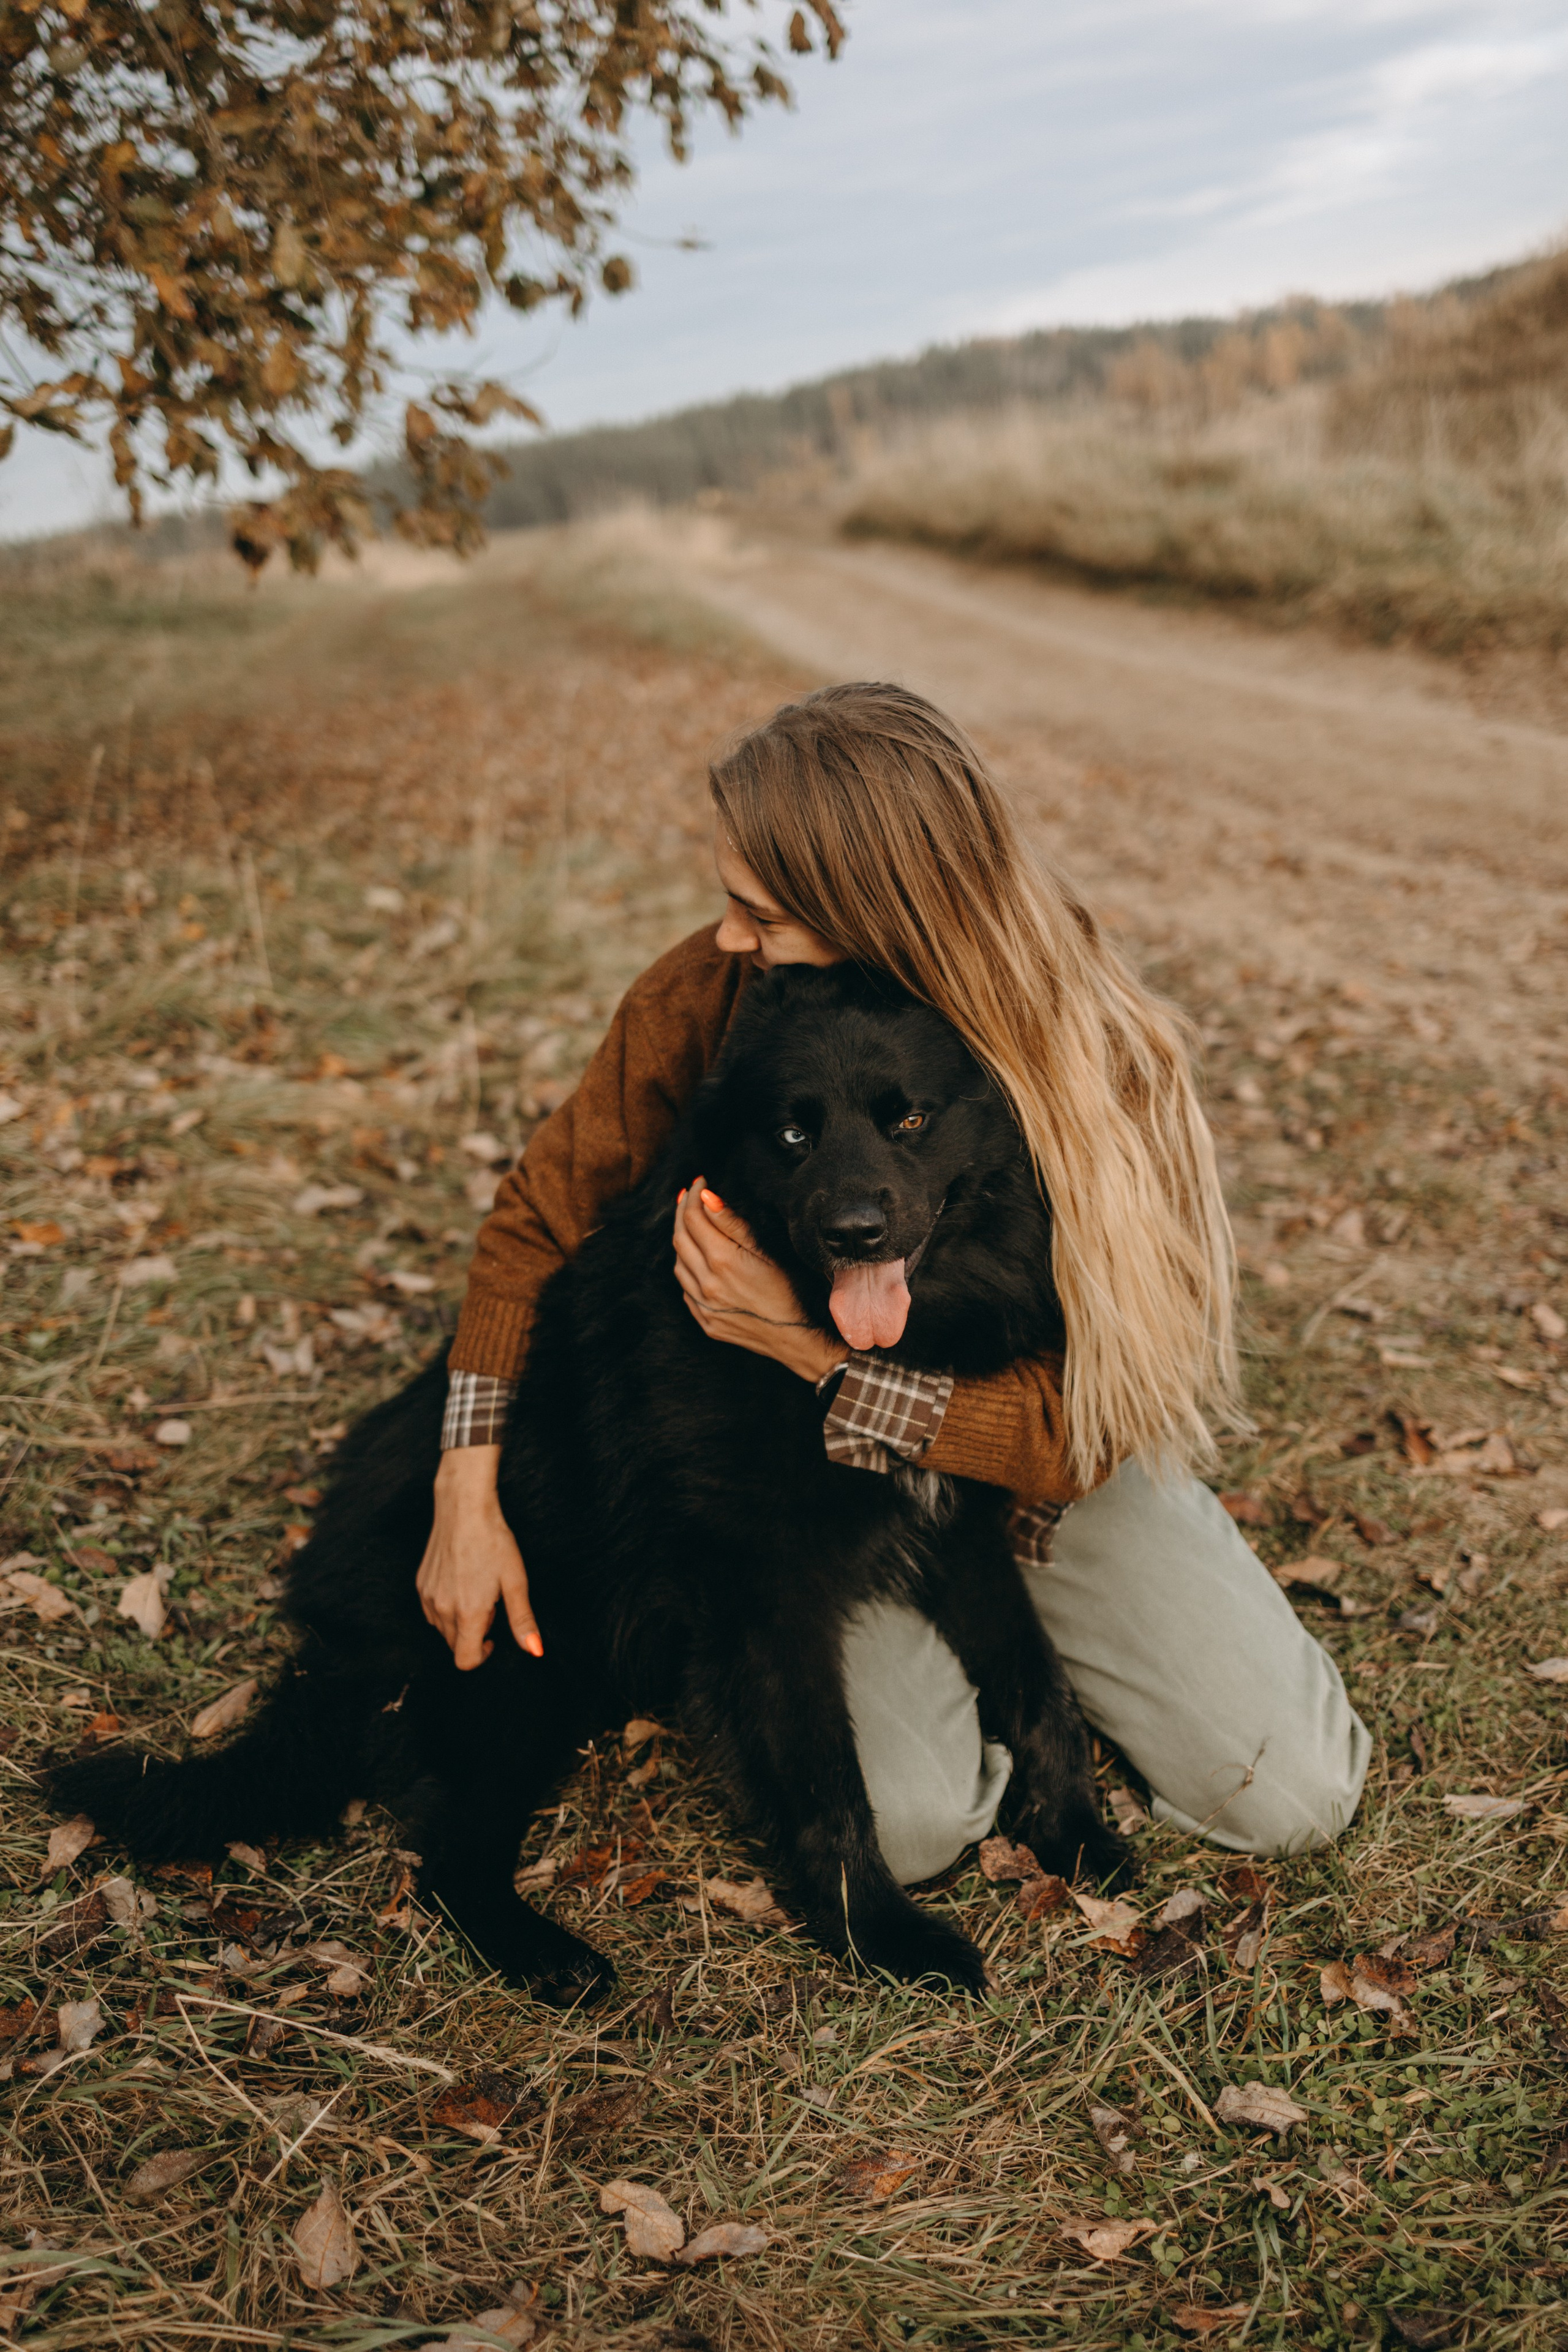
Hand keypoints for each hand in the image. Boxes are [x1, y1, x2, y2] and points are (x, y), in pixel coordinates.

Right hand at [417, 1444, 542, 1670]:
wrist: (464, 1508)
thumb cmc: (493, 1541)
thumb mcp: (515, 1581)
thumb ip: (522, 1620)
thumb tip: (534, 1650)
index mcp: (468, 1613)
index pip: (465, 1660)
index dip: (482, 1656)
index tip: (493, 1637)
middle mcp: (443, 1609)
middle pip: (454, 1645)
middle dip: (474, 1634)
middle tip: (489, 1603)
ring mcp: (428, 1597)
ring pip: (442, 1629)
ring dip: (459, 1622)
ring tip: (476, 1589)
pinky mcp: (420, 1584)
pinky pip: (431, 1611)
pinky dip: (446, 1608)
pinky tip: (461, 1582)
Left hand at [672, 1180, 844, 1383]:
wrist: (800, 1339)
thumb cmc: (793, 1291)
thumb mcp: (767, 1251)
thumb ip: (733, 1223)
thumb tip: (707, 1197)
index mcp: (723, 1262)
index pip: (693, 1218)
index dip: (693, 1195)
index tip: (699, 1182)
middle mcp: (706, 1285)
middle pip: (680, 1237)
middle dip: (682, 1212)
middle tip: (689, 1196)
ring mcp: (703, 1307)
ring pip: (678, 1263)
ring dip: (682, 1240)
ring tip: (692, 1224)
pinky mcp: (706, 1321)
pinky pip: (685, 1289)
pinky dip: (687, 1268)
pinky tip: (698, 1260)